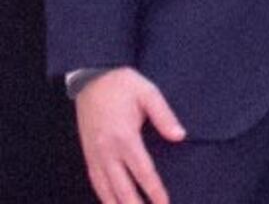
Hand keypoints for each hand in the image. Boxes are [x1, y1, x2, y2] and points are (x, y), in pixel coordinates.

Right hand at [78, 66, 187, 203]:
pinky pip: (95, 182)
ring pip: (106, 190)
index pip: (143, 172)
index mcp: (124, 136)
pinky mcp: (88, 154)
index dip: (155, 192)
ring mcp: (95, 154)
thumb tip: (180, 135)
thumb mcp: (147, 93)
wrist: (91, 76)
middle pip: (123, 189)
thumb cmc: (122, 84)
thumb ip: (164, 116)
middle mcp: (107, 150)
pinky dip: (104, 197)